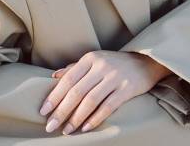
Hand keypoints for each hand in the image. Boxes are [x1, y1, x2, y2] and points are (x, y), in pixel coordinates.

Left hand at [40, 50, 171, 134]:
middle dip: (62, 111)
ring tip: (67, 130)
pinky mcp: (127, 88)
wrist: (146, 62)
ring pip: (91, 100)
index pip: (68, 79)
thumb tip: (54, 76)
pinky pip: (108, 106)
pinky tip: (86, 127)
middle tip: (51, 126)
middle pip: (77, 91)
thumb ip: (75, 68)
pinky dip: (96, 118)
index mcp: (90, 58)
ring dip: (77, 118)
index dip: (54, 96)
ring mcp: (115, 77)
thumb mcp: (94, 60)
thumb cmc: (115, 63)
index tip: (43, 111)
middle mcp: (101, 66)